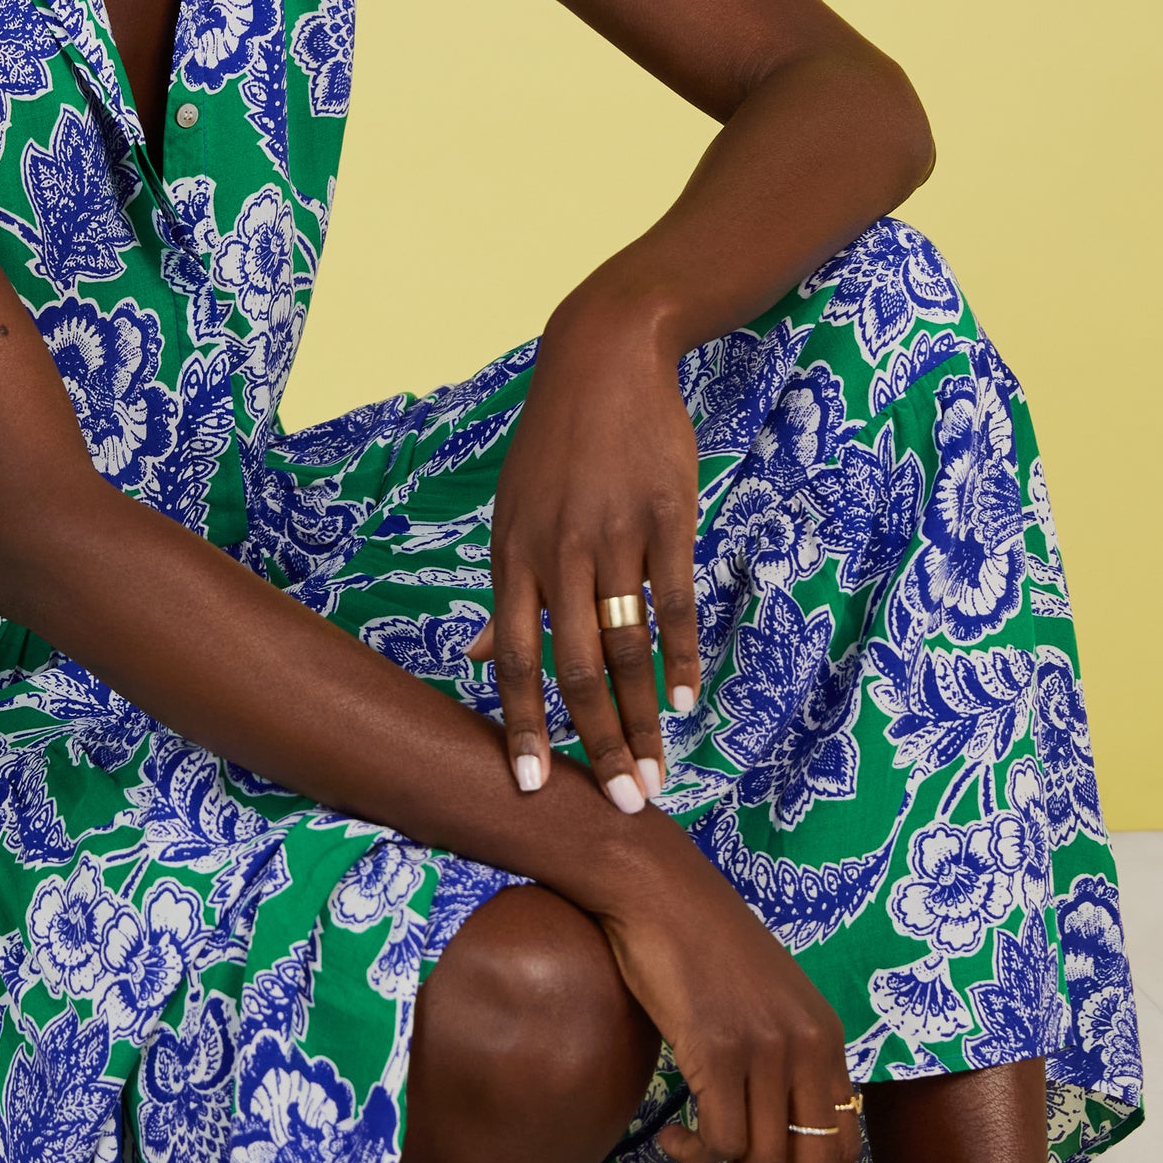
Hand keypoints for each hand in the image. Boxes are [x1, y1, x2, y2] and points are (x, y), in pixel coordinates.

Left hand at [467, 284, 700, 811]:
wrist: (602, 358)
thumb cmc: (554, 449)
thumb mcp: (512, 513)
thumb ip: (503, 593)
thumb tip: (476, 659)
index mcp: (513, 558)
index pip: (513, 660)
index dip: (522, 727)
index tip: (532, 788)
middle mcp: (558, 553)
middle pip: (575, 668)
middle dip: (598, 744)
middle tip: (625, 804)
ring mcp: (614, 535)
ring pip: (627, 646)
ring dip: (644, 717)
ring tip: (658, 770)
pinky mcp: (666, 517)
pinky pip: (673, 602)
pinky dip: (680, 657)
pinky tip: (685, 699)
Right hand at [602, 850, 861, 1162]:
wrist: (654, 887)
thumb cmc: (692, 943)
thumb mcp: (754, 1002)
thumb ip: (770, 1058)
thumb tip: (755, 1135)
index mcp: (825, 1038)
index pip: (846, 1144)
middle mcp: (809, 1047)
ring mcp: (767, 1049)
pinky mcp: (720, 1050)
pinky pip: (720, 1140)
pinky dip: (692, 1160)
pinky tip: (666, 1148)